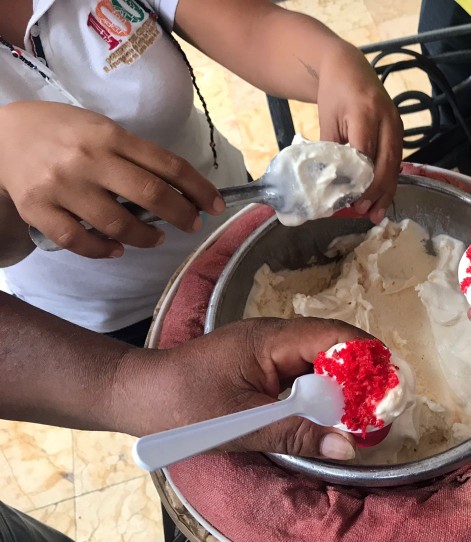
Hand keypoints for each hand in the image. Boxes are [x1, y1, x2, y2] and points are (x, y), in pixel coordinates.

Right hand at [0, 101, 224, 258]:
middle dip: (181, 215)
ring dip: (144, 237)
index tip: (216, 205)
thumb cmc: (65, 133)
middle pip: (150, 194)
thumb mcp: (102, 129)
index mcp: (111, 135)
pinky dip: (102, 250)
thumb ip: (136, 155)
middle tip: (192, 224)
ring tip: (154, 238)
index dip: (199, 188)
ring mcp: (61, 185)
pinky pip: (78, 240)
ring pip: (116, 223)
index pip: (168, 165)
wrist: (2, 134)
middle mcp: (88, 158)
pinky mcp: (37, 208)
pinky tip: (115, 249)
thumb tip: (182, 190)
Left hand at [113, 318, 367, 459]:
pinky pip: (299, 368)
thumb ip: (297, 434)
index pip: (331, 335)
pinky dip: (318, 388)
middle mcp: (273, 334)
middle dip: (358, 372)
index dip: (364, 355)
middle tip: (381, 404)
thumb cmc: (184, 405)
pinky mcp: (260, 361)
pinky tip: (326, 411)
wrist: (137, 394)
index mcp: (270, 339)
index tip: (389, 382)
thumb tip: (349, 449)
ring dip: (339, 382)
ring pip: (316, 357)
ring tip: (362, 411)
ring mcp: (266, 346)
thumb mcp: (243, 425)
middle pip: (329, 344)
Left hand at [317, 44, 402, 223]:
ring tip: (375, 214)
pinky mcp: (399, 130)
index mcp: (364, 112)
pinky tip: (381, 198)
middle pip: (386, 162)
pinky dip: (388, 181)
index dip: (360, 180)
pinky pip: (396, 160)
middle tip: (363, 212)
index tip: (349, 200)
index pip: (365, 153)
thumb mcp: (327, 121)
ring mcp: (396, 124)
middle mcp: (387, 118)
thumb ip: (331, 151)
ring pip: (395, 164)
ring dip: (386, 191)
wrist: (349, 67)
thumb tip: (331, 186)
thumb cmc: (334, 94)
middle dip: (376, 191)